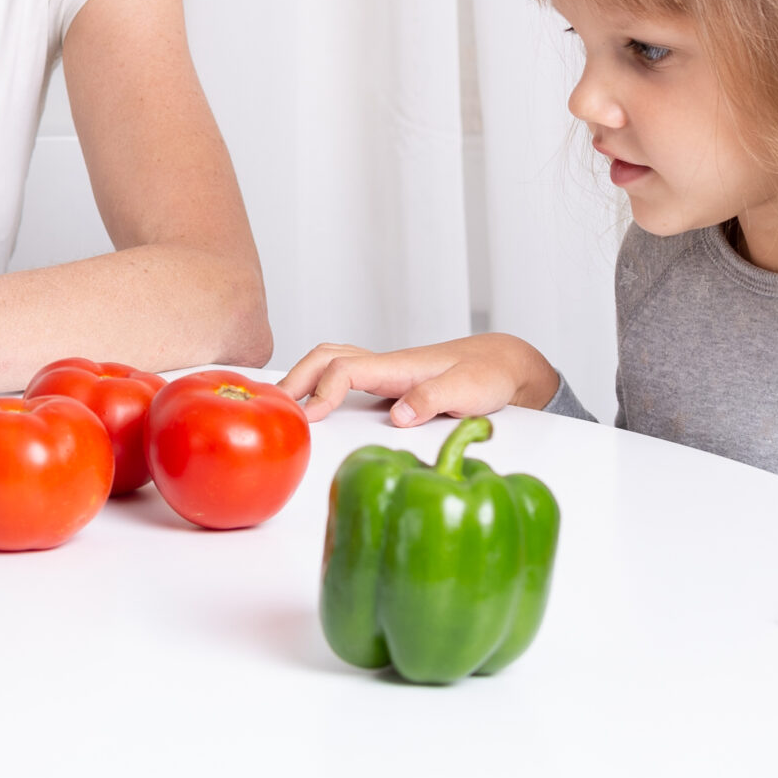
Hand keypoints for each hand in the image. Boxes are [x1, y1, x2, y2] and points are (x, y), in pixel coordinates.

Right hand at [275, 333, 561, 425]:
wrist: (503, 363)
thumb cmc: (487, 375)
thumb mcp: (468, 390)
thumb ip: (432, 400)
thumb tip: (397, 415)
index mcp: (397, 366)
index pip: (344, 370)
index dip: (322, 392)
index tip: (309, 420)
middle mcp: (384, 365)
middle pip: (325, 357)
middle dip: (295, 379)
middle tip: (275, 409)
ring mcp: (384, 372)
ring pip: (330, 360)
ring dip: (303, 376)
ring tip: (284, 405)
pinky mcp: (387, 382)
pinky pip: (342, 373)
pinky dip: (319, 381)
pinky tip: (315, 403)